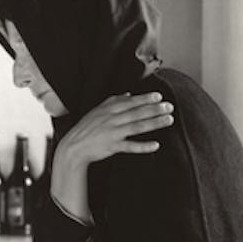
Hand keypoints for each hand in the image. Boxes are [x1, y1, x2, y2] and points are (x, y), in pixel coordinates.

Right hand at [50, 93, 172, 223]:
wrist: (73, 147)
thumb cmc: (86, 128)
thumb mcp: (97, 111)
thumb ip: (113, 102)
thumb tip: (127, 94)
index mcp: (108, 109)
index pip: (130, 102)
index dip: (145, 99)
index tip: (159, 97)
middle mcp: (111, 119)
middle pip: (136, 113)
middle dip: (154, 109)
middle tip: (170, 107)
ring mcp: (112, 133)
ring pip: (136, 126)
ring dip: (154, 123)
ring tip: (168, 120)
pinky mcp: (112, 146)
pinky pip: (130, 146)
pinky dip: (143, 146)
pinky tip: (156, 145)